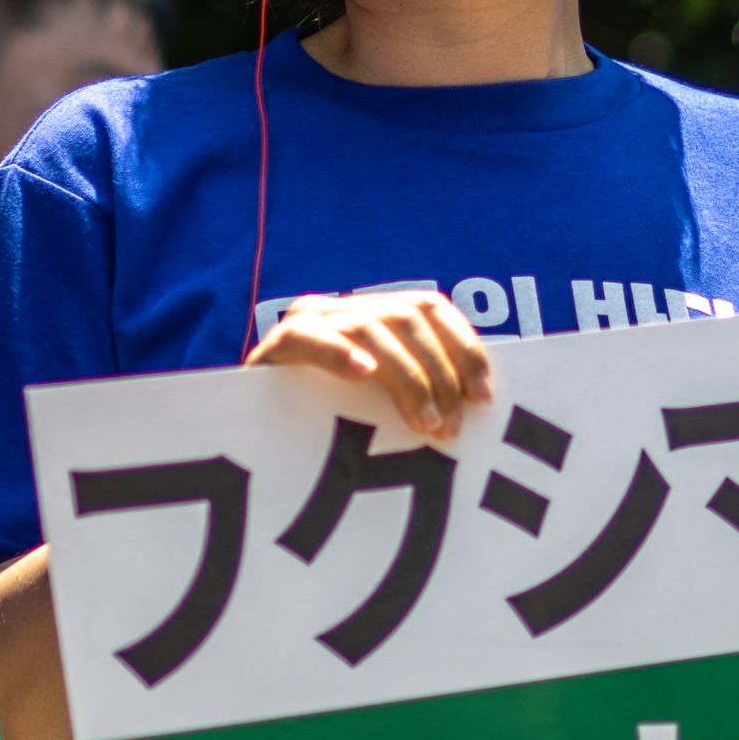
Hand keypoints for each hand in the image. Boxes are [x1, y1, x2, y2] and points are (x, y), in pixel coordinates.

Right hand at [247, 285, 492, 437]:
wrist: (254, 432)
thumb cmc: (330, 425)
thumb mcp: (382, 406)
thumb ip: (418, 393)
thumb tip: (478, 409)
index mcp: (376, 314)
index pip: (431, 308)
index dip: (464, 347)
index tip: (484, 396)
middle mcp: (345, 308)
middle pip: (407, 318)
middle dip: (439, 374)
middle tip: (452, 428)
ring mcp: (310, 320)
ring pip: (371, 328)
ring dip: (407, 377)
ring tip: (425, 423)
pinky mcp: (275, 345)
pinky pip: (309, 338)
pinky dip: (340, 353)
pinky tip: (363, 373)